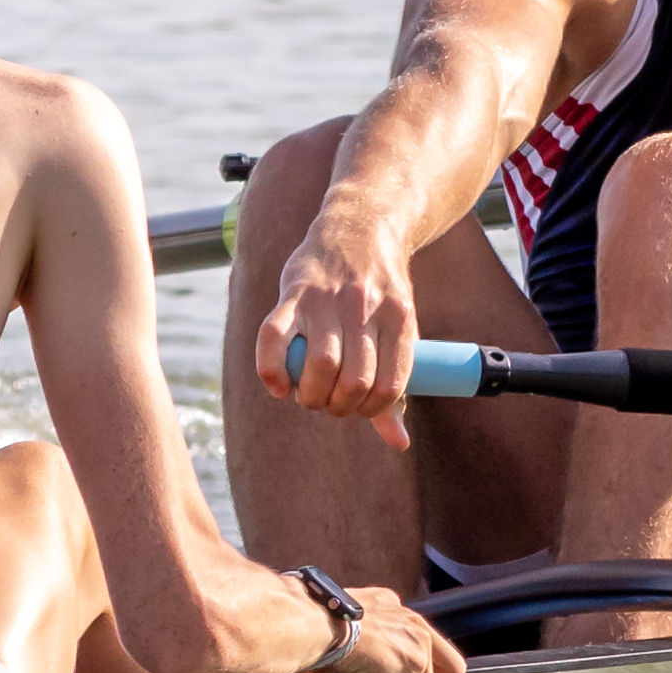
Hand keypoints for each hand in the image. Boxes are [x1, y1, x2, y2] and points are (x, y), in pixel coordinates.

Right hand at [256, 215, 423, 444]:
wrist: (360, 228)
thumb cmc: (382, 292)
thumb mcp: (400, 329)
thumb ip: (396, 385)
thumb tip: (399, 444)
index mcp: (399, 319)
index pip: (390, 386)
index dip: (372, 411)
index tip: (360, 409)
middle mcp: (364, 308)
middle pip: (354, 380)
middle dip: (339, 407)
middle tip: (330, 402)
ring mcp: (326, 299)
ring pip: (319, 365)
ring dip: (310, 395)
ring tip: (308, 395)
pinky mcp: (292, 292)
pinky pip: (272, 338)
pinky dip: (271, 371)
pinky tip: (278, 386)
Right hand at [327, 584, 466, 672]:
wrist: (313, 623)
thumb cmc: (315, 623)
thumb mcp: (347, 622)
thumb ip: (366, 638)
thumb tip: (362, 664)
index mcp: (399, 610)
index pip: (428, 644)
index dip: (418, 670)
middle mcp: (416, 625)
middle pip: (451, 670)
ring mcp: (418, 649)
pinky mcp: (410, 671)